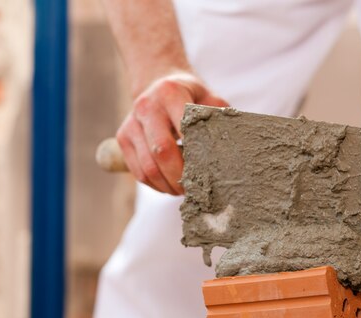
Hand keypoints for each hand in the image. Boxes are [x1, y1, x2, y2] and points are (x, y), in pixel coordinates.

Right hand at [116, 72, 228, 194]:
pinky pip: (138, 172)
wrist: (157, 83)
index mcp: (170, 93)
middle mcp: (146, 106)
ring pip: (148, 168)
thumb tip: (238, 145)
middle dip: (181, 177)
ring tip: (184, 192)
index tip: (208, 172)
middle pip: (162, 152)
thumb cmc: (190, 95)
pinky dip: (156, 186)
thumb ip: (220, 117)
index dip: (194, 154)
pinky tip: (169, 187)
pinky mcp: (122, 138)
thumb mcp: (208, 98)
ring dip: (168, 186)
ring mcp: (131, 123)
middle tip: (196, 190)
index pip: (183, 128)